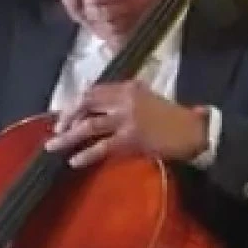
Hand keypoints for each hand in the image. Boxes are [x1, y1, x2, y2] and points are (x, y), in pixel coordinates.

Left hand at [44, 81, 208, 168]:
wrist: (194, 132)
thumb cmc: (171, 118)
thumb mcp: (147, 99)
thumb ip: (123, 100)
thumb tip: (94, 113)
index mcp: (129, 87)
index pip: (94, 91)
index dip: (76, 103)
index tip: (66, 115)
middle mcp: (125, 98)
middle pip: (86, 103)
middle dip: (67, 117)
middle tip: (57, 130)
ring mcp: (127, 118)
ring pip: (89, 126)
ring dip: (68, 136)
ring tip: (53, 146)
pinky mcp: (131, 138)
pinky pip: (102, 147)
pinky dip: (86, 154)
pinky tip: (75, 161)